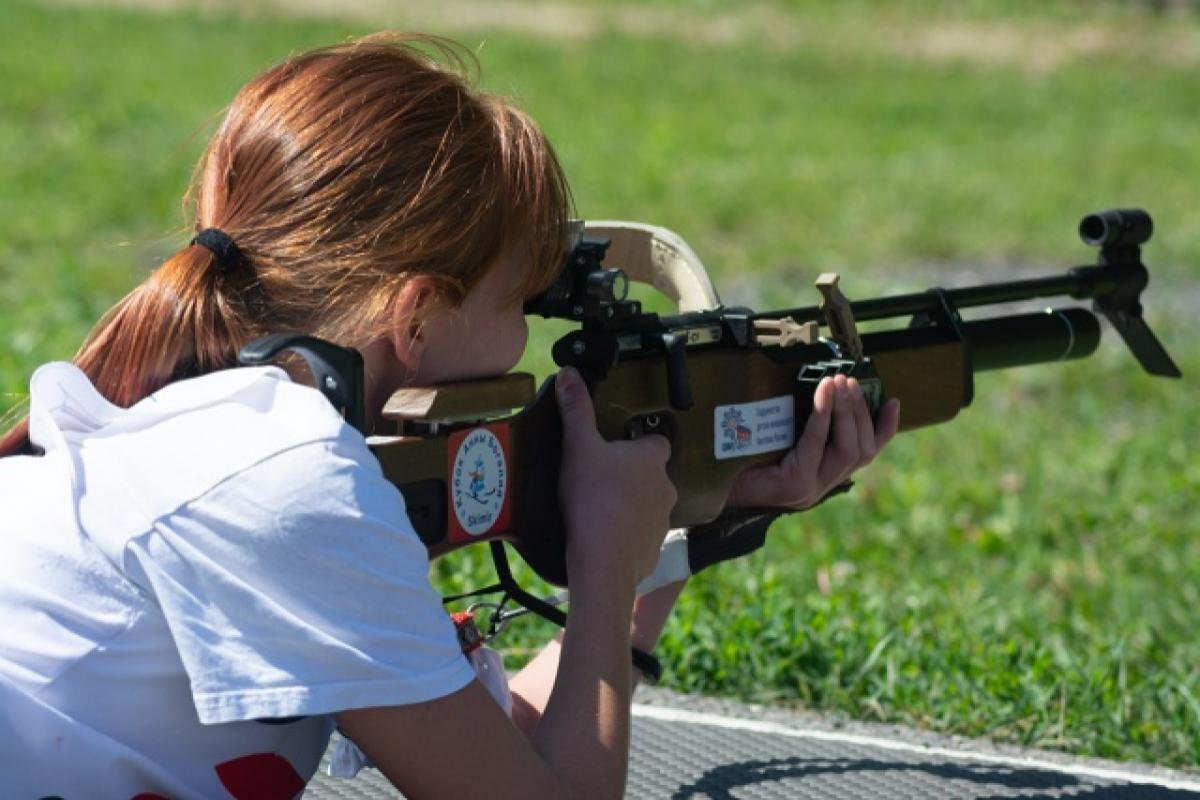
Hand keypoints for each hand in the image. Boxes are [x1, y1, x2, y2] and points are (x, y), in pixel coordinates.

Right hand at [555, 367, 675, 587]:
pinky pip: (640, 538)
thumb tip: (571, 373)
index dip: (636, 444)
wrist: (602, 560)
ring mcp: (662, 521)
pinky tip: (602, 538)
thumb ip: (575, 409)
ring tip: (598, 511)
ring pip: (648, 507)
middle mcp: (665, 488)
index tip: (615, 449)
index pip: (655, 442)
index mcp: (652, 459)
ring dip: (630, 507)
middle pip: (651, 476)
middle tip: (600, 481)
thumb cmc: (593, 498)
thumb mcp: (578, 446)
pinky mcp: (653, 550)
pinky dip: (626, 537)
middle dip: (631, 478)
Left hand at [726, 374, 899, 510]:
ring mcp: (811, 488)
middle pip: (861, 449)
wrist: (710, 485)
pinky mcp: (795, 485)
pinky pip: (815, 444)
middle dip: (860, 411)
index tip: (893, 401)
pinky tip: (823, 395)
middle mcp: (822, 485)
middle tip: (851, 381)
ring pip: (846, 448)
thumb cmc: (741, 458)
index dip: (884, 429)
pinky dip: (822, 417)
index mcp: (824, 475)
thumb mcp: (780, 437)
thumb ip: (803, 424)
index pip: (866, 453)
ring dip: (846, 411)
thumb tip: (822, 386)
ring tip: (840, 383)